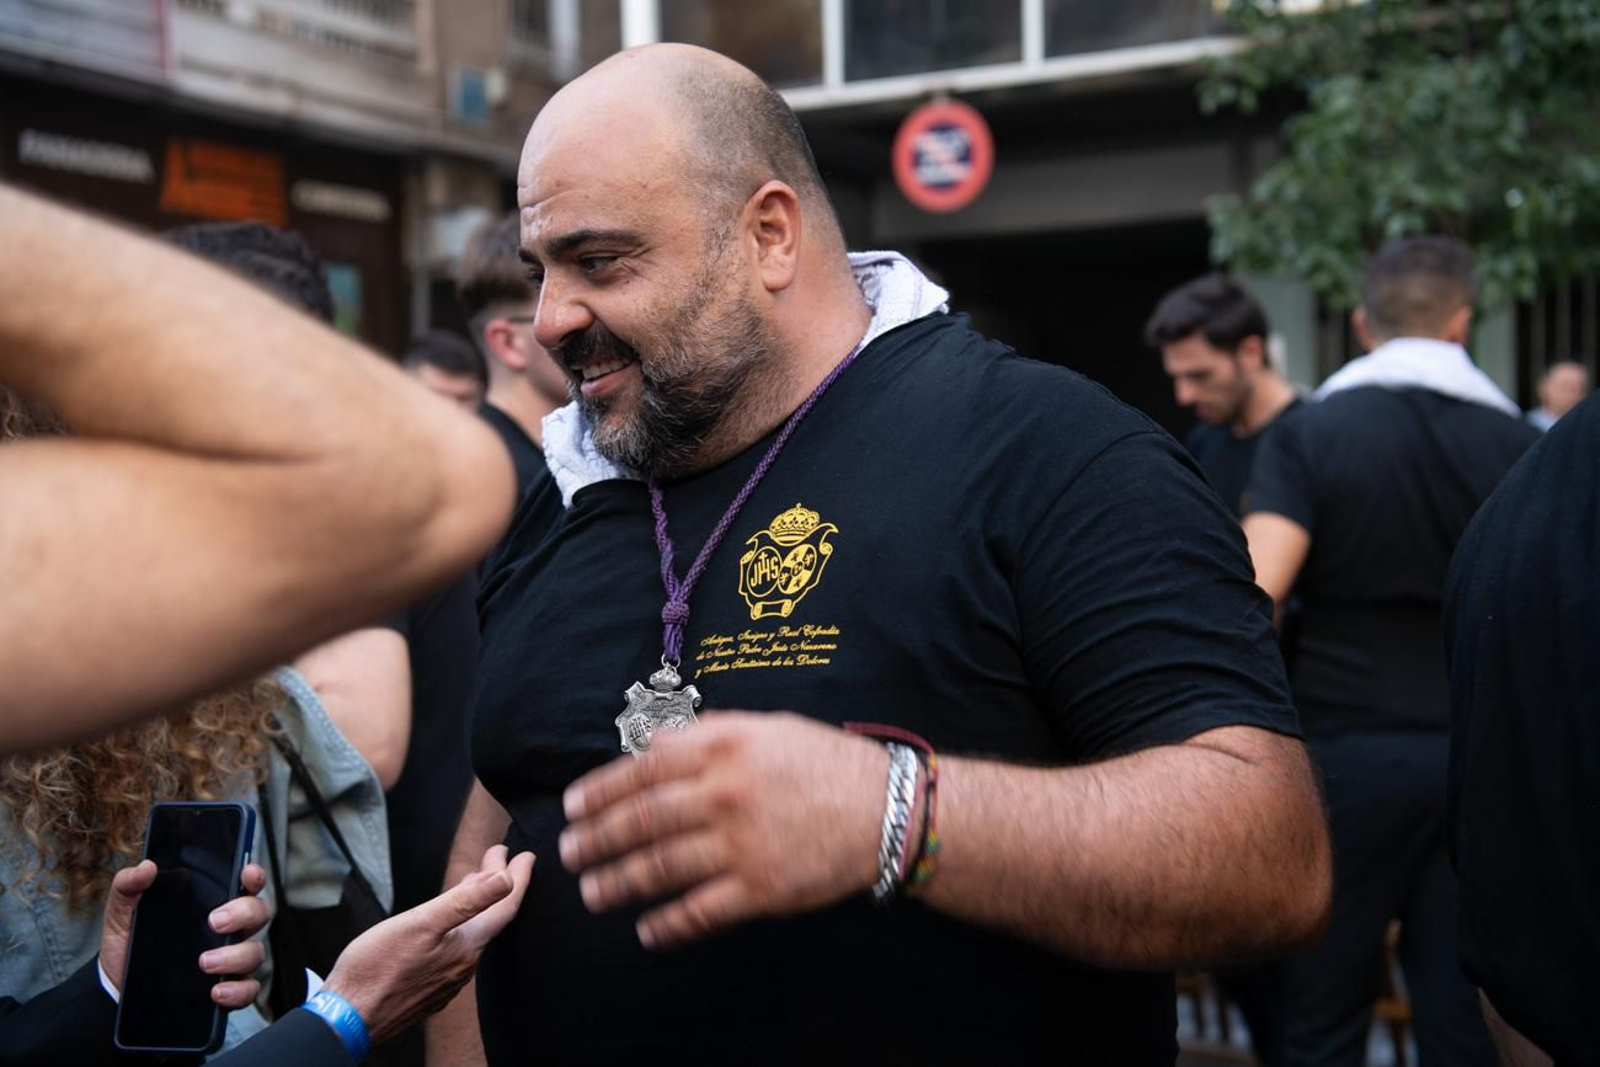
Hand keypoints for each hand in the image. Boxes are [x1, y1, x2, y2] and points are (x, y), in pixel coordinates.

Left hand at [100, 860, 271, 1008]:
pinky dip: (238, 991)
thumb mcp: (123, 912)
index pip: (247, 883)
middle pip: (260, 913)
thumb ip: (128, 885)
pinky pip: (249, 990)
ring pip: (256, 952)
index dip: (254, 875)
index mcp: (214, 903)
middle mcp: (231, 929)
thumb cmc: (130, 942)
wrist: (117, 986)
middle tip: (215, 921)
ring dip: (235, 956)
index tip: (246, 873)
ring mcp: (233, 960)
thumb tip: (145, 868)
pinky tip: (216, 992)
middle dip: (244, 914)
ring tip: (204, 962)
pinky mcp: (229, 989)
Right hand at [321, 845, 533, 1044]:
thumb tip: (505, 880)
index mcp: (466, 948)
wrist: (347, 1018)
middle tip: (497, 857)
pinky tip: (447, 925)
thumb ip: (466, 901)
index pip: (505, 908)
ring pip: (472, 937)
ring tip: (474, 883)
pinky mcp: (428, 990)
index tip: (526, 856)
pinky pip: (455, 953)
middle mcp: (462, 968)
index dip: (519, 878)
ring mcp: (445, 982)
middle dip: (498, 886)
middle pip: (490, 920)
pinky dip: (459, 928)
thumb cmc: (376, 969)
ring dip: (478, 907)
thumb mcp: (421, 923)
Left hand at [559, 712, 889, 949]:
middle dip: (597, 839)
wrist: (888, 810)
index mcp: (723, 749)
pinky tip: (646, 930)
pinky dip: (667, 925)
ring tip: (593, 892)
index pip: (642, 770)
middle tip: (569, 852)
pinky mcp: (760, 890)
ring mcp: (740, 845)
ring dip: (617, 882)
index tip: (573, 806)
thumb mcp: (768, 728)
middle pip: (641, 821)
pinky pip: (699, 912)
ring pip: (659, 868)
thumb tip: (656, 746)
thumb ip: (710, 734)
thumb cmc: (826, 763)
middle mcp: (724, 794)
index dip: (600, 791)